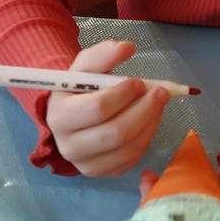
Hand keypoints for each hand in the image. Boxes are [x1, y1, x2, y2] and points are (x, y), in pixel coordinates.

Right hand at [49, 39, 167, 175]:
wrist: (70, 116)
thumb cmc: (78, 89)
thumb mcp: (84, 66)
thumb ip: (103, 54)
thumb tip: (126, 47)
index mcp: (59, 117)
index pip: (98, 109)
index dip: (124, 94)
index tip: (139, 82)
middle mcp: (69, 146)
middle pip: (115, 133)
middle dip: (144, 111)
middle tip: (160, 92)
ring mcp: (86, 165)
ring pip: (128, 148)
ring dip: (150, 123)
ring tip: (157, 104)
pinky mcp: (103, 173)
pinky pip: (132, 159)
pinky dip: (147, 137)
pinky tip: (149, 120)